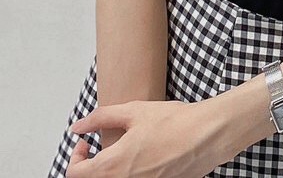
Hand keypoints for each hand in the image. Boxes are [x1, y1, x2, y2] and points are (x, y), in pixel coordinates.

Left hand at [68, 99, 220, 176]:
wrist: (207, 136)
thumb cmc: (175, 123)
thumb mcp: (134, 111)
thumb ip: (101, 117)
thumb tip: (79, 126)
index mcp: (112, 165)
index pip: (75, 174)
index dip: (74, 158)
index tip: (85, 143)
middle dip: (90, 166)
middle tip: (99, 148)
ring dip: (110, 170)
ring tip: (123, 150)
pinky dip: (129, 173)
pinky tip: (143, 156)